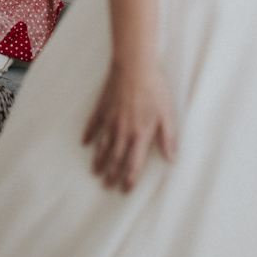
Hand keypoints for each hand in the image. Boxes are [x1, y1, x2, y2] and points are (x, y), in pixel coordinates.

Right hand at [82, 59, 176, 192]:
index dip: (129, 179)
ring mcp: (110, 120)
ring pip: (102, 146)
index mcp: (140, 135)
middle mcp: (123, 131)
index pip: (133, 164)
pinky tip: (85, 143)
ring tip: (95, 171)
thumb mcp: (167, 114)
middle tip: (107, 186)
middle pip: (115, 158)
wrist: (134, 67)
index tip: (124, 190)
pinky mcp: (102, 108)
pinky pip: (93, 125)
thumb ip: (168, 138)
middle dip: (111, 174)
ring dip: (99, 160)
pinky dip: (89, 135)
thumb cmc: (154, 89)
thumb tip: (171, 159)